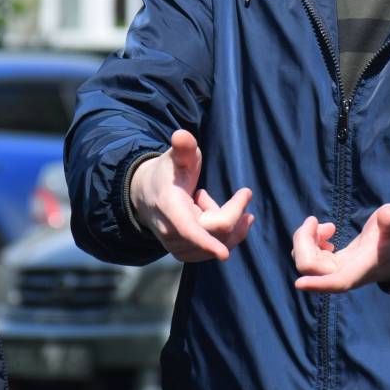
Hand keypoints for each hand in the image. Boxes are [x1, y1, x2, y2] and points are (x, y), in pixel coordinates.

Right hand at [130, 129, 253, 261]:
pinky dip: (224, 234)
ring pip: (219, 243)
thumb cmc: (167, 173)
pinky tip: (215, 216)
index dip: (207, 243)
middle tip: (244, 193)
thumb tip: (182, 135)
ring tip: (215, 203)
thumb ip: (183, 147)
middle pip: (216, 232)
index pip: (190, 230)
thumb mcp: (175, 157)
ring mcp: (177, 246)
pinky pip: (214, 250)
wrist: (146, 194)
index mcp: (169, 208)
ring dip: (229, 222)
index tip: (224, 254)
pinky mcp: (184, 253)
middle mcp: (171, 232)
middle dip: (235, 213)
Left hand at [292, 202, 389, 292]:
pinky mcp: (333, 264)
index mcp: (362, 267)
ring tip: (323, 225)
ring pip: (306, 264)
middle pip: (312, 269)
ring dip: (304, 241)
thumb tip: (386, 214)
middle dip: (303, 242)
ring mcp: (338, 270)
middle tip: (314, 220)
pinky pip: (309, 259)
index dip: (319, 284)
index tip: (299, 283)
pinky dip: (308, 243)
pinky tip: (324, 233)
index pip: (339, 282)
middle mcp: (347, 273)